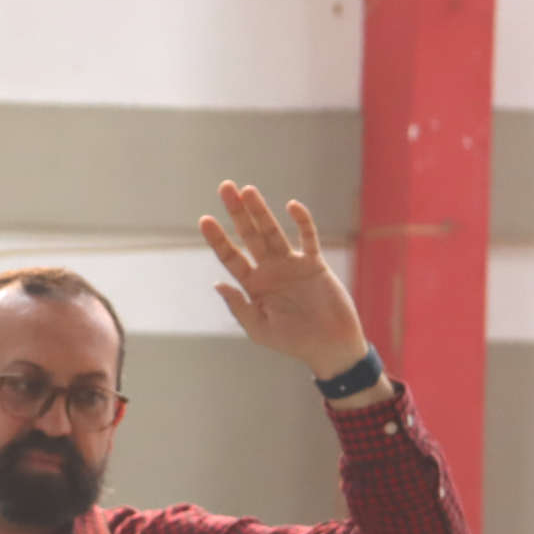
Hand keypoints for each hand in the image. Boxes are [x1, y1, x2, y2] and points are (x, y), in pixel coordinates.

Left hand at [199, 182, 371, 380]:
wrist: (329, 346)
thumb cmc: (292, 341)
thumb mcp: (258, 327)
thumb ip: (237, 305)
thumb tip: (217, 283)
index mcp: (252, 285)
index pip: (230, 256)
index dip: (218, 238)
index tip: (204, 219)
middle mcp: (269, 270)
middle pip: (249, 235)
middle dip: (236, 212)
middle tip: (225, 187)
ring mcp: (291, 264)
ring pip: (273, 231)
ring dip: (261, 211)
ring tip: (247, 190)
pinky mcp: (315, 264)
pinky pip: (308, 238)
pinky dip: (302, 222)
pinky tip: (291, 206)